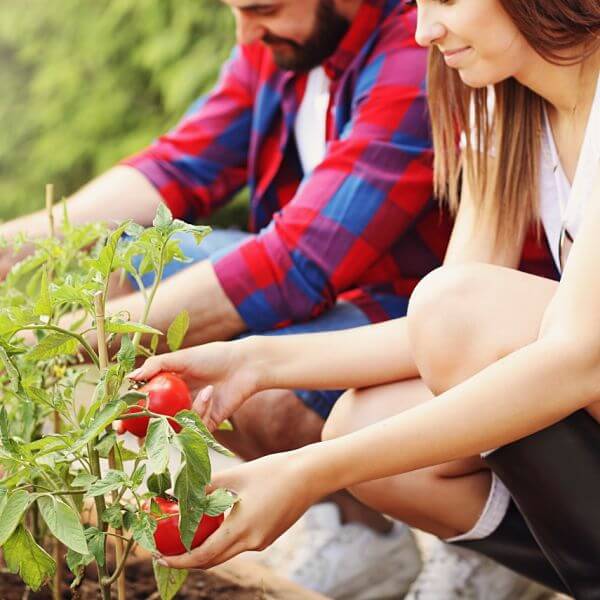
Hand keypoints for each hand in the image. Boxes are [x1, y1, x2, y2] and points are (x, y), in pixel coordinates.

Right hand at [128, 340, 258, 430]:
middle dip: (143, 434)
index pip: (141, 406)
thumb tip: (130, 377)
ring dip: (181, 416)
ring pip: (175, 429)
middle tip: (135, 437)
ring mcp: (190, 416)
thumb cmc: (212, 356)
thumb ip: (155, 366)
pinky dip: (201, 410)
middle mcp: (175, 405)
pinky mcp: (207, 425)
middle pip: (153, 426)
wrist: (243, 365)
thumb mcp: (181, 357)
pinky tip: (211, 393)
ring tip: (199, 393)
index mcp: (166, 388)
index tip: (118, 424)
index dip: (129, 417)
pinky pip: (196, 428)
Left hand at [156, 450, 324, 569]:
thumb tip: (178, 492)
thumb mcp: (234, 476)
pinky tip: (216, 523)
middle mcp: (252, 542)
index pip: (202, 556)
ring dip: (205, 548)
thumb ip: (205, 486)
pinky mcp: (269, 536)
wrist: (309, 475)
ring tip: (187, 534)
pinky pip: (240, 543)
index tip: (160, 557)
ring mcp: (262, 541)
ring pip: (226, 552)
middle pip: (212, 560)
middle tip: (167, 550)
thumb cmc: (273, 471)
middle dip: (187, 558)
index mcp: (241, 529)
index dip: (179, 560)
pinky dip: (223, 538)